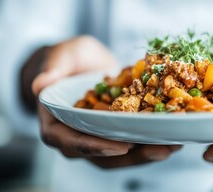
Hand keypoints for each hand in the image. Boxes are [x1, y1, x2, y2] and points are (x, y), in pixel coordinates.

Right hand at [32, 35, 180, 168]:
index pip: (69, 141)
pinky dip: (150, 141)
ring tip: (173, 146)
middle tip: (159, 149)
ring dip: (145, 153)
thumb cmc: (66, 59)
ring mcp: (95, 137)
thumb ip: (51, 69)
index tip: (121, 146)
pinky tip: (173, 136)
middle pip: (100, 154)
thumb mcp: (60, 56)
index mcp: (55, 122)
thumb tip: (39, 85)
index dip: (94, 147)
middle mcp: (74, 136)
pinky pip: (130, 143)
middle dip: (131, 156)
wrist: (79, 63)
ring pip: (118, 155)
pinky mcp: (112, 133)